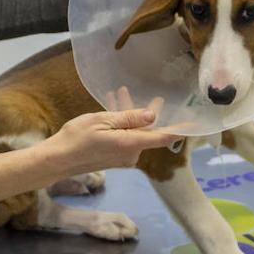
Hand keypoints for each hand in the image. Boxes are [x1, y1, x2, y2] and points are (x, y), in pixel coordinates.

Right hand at [44, 87, 181, 177]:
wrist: (57, 160)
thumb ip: (128, 118)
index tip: (197, 123)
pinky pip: (124, 139)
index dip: (181, 129)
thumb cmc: (77, 137)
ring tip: (121, 94)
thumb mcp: (102, 121)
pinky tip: (112, 109)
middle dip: (150, 114)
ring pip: (134, 133)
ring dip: (130, 116)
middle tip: (157, 96)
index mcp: (131, 144)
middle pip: (148, 132)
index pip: (163, 137)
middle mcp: (131, 154)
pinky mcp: (113, 158)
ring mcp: (122, 158)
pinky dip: (122, 125)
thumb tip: (152, 115)